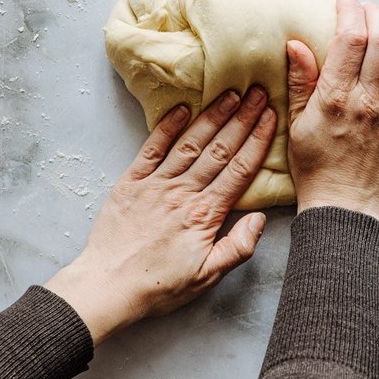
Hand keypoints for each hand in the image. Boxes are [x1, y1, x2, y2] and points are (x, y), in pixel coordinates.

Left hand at [45, 87, 275, 344]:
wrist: (107, 286)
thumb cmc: (158, 285)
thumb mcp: (207, 276)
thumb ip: (238, 247)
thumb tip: (259, 218)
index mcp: (205, 214)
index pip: (239, 170)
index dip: (257, 140)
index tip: (270, 116)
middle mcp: (183, 192)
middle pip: (220, 149)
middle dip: (242, 118)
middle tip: (257, 92)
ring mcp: (156, 184)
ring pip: (191, 143)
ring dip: (212, 116)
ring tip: (229, 93)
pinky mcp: (130, 182)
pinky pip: (152, 148)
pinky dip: (167, 126)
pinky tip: (183, 108)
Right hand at [286, 0, 378, 222]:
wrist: (345, 208)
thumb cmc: (316, 168)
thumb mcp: (297, 124)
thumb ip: (300, 82)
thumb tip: (296, 44)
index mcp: (336, 97)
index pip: (350, 37)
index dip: (349, 9)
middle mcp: (369, 99)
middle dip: (377, 12)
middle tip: (367, 8)